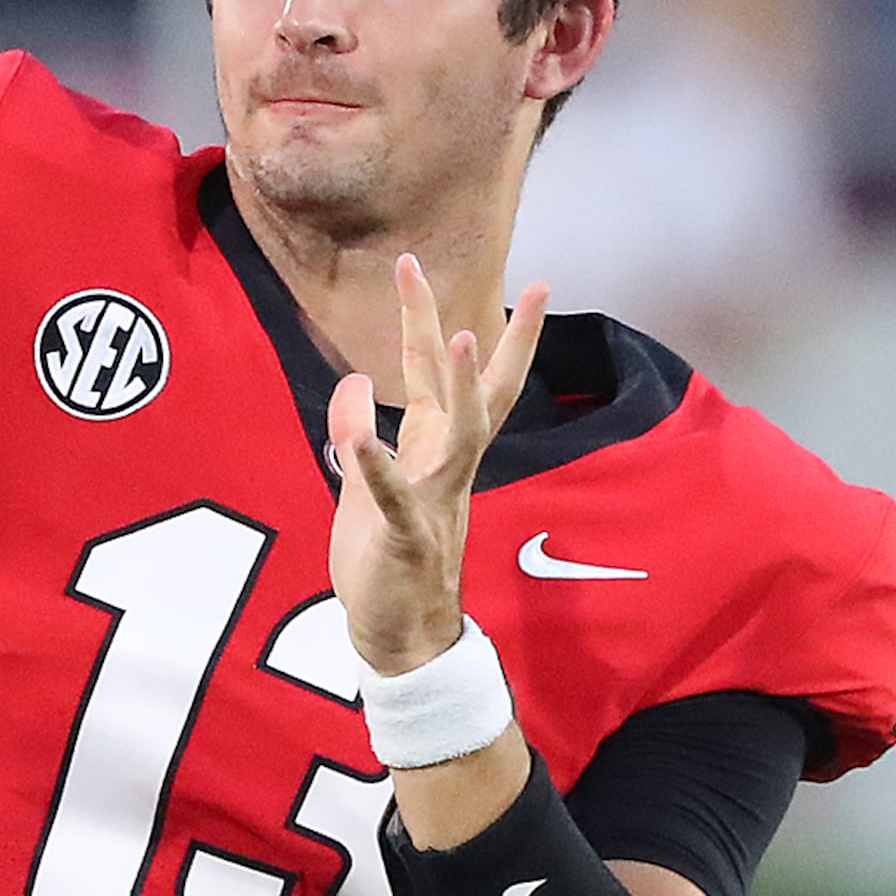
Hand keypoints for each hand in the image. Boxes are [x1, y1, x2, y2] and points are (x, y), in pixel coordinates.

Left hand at [326, 258, 547, 677]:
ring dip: (460, 387)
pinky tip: (360, 441)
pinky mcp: (405, 537)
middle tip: (541, 285)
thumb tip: (354, 380)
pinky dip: (378, 469)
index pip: (434, 370)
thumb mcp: (359, 483)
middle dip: (506, 338)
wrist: (397, 634)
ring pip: (457, 435)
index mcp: (431, 447)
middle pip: (481, 391)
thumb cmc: (383, 557)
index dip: (425, 316)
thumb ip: (355, 428)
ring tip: (459, 337)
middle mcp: (444, 465)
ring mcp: (432, 499)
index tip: (414, 260)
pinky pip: (394, 499)